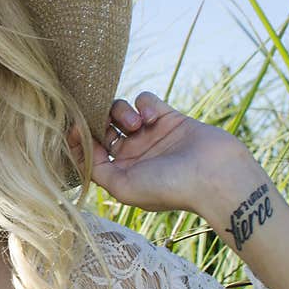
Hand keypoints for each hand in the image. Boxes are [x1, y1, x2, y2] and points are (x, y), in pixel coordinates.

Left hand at [67, 91, 253, 213]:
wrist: (216, 177)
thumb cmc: (169, 188)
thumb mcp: (123, 187)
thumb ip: (96, 170)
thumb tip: (77, 148)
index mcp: (120, 172)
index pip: (89, 151)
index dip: (78, 138)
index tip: (72, 127)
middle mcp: (132, 153)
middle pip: (101, 127)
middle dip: (98, 121)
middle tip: (104, 123)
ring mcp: (150, 135)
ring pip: (119, 111)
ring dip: (121, 112)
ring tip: (136, 124)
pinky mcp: (169, 117)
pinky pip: (145, 100)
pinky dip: (145, 104)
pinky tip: (154, 118)